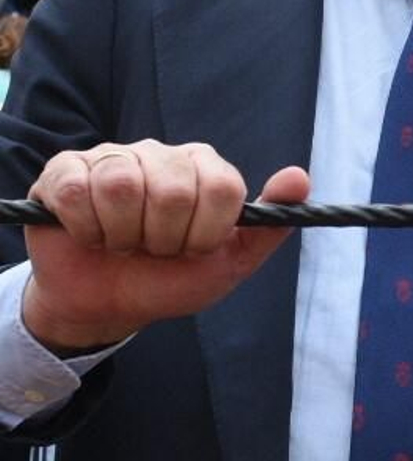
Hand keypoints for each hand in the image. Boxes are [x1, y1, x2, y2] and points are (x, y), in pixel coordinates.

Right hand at [21, 141, 308, 352]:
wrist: (105, 306)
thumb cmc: (170, 279)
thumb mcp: (229, 262)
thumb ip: (269, 225)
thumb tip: (300, 178)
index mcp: (205, 167)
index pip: (222, 189)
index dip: (204, 234)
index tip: (192, 250)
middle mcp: (161, 153)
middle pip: (173, 189)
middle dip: (162, 239)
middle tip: (152, 250)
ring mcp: (111, 158)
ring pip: (122, 186)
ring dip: (122, 235)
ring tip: (122, 244)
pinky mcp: (63, 171)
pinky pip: (76, 189)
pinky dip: (85, 228)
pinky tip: (89, 236)